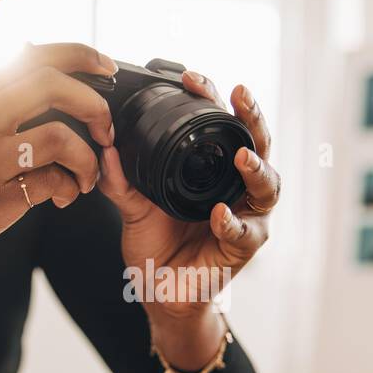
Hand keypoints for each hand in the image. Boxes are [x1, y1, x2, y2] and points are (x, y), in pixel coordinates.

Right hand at [0, 43, 117, 306]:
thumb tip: (38, 65)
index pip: (34, 56)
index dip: (81, 55)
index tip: (107, 68)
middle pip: (51, 84)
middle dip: (94, 104)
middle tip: (104, 130)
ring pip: (58, 136)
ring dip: (87, 157)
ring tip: (86, 176)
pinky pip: (52, 183)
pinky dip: (70, 189)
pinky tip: (64, 197)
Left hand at [99, 70, 280, 369]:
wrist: (160, 292)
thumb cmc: (157, 246)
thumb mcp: (133, 208)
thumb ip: (121, 179)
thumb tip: (105, 144)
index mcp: (214, 171)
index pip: (223, 126)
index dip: (212, 99)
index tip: (193, 80)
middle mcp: (238, 188)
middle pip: (259, 144)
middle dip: (252, 118)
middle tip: (239, 96)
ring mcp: (247, 217)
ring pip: (268, 186)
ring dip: (257, 168)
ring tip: (243, 156)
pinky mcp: (244, 249)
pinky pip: (245, 233)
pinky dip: (232, 222)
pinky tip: (218, 215)